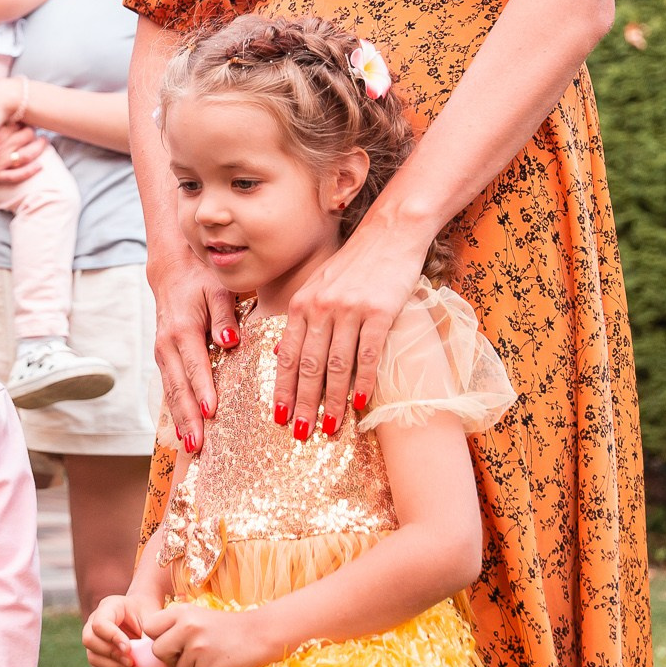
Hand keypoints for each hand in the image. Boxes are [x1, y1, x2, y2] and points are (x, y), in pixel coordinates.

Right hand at [0, 121, 47, 187]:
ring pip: (26, 154)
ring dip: (38, 148)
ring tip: (44, 141)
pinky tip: (40, 166)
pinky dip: (31, 171)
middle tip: (37, 127)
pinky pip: (17, 175)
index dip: (22, 121)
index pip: (13, 124)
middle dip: (32, 131)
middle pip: (25, 135)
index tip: (26, 118)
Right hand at [83, 594, 148, 666]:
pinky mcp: (103, 656)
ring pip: (93, 657)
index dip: (112, 638)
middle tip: (132, 662)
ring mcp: (96, 639)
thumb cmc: (148, 612)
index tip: (129, 649)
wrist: (146, 614)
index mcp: (108, 607)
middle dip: (112, 655)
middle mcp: (95, 622)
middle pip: (89, 640)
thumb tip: (146, 659)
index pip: (99, 623)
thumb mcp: (151, 617)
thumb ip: (147, 634)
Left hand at [146, 601, 284, 666]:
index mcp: (181, 612)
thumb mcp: (196, 615)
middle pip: (158, 651)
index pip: (150, 627)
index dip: (156, 637)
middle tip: (184, 656)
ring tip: (202, 661)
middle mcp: (187, 629)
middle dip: (168, 658)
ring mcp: (198, 650)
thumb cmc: (225, 626)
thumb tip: (154, 649)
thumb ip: (174, 626)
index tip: (169, 641)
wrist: (258, 634)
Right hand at [152, 253, 239, 452]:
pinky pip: (169, 388)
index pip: (195, 365)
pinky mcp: (163, 359)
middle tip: (198, 445)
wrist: (171, 272)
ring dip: (180, 420)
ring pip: (171, 392)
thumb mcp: (218, 289)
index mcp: (183, 329)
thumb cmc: (200, 280)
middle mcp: (167, 345)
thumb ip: (224, 316)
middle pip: (178, 387)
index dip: (203, 390)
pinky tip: (183, 430)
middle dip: (188, 418)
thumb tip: (230, 341)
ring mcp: (162, 354)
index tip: (212, 412)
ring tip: (190, 446)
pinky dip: (176, 411)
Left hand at [272, 222, 429, 439]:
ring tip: (328, 428)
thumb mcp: (320, 287)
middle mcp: (320, 307)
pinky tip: (361, 405)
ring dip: (332, 401)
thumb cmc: (354, 264)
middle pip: (307, 365)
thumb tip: (286, 352)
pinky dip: (364, 382)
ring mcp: (349, 309)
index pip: (286, 354)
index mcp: (301, 303)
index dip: (281, 387)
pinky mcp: (380, 311)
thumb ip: (305, 318)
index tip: (276, 415)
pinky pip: (368, 354)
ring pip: (336, 365)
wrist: (389, 233)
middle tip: (298, 433)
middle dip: (300, 402)